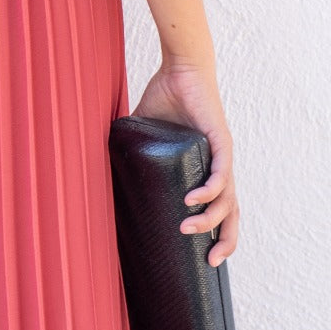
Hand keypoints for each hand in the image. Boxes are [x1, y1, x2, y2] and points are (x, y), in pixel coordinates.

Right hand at [129, 59, 239, 265]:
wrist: (180, 67)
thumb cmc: (166, 95)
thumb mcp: (146, 132)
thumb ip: (131, 149)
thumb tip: (98, 164)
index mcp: (206, 167)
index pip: (220, 207)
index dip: (217, 233)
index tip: (205, 258)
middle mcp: (220, 165)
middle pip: (232, 212)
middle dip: (225, 241)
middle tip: (209, 262)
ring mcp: (222, 154)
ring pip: (227, 198)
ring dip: (210, 218)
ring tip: (187, 229)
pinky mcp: (220, 140)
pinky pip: (220, 172)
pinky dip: (209, 189)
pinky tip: (193, 200)